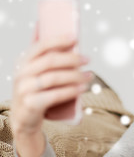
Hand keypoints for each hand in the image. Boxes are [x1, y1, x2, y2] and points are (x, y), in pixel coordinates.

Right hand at [10, 21, 92, 156]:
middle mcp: (21, 73)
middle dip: (72, 59)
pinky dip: (71, 91)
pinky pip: (55, 95)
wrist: (24, 119)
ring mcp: (24, 89)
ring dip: (75, 75)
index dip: (59, 40)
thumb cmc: (37, 91)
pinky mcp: (31, 104)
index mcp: (23, 61)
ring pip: (54, 78)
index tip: (75, 38)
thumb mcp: (37, 73)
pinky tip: (82, 88)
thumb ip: (48, 59)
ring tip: (89, 75)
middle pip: (50, 61)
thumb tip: (69, 43)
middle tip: (88, 59)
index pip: (41, 45)